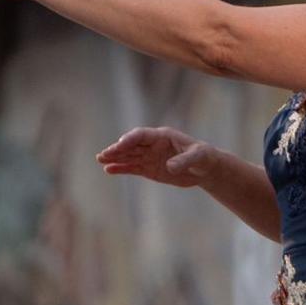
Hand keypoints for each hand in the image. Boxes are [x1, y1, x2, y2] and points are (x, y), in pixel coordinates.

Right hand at [95, 126, 217, 187]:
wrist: (205, 169)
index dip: (130, 140)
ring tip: (100, 159)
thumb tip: (169, 167)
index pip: (141, 135)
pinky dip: (121, 169)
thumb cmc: (204, 157)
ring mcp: (149, 157)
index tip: (120, 145)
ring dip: (115, 158)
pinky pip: (132, 168)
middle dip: (117, 149)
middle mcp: (152, 145)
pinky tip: (109, 170)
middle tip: (103, 154)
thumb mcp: (198, 156)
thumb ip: (184, 160)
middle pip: (131, 145)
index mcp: (162, 136)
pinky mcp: (149, 169)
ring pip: (129, 156)